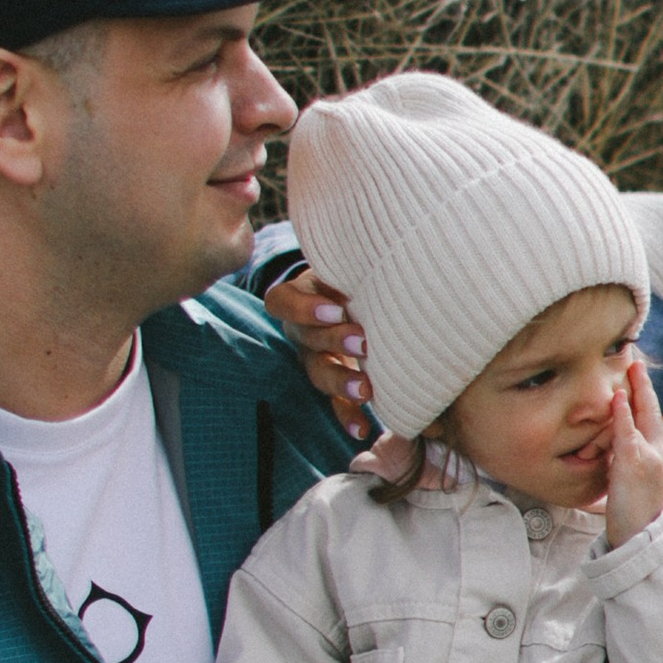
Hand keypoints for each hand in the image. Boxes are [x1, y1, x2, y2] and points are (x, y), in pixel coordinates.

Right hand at [263, 265, 371, 439]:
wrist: (367, 294)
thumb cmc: (356, 274)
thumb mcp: (347, 261)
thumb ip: (355, 253)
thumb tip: (378, 233)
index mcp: (301, 296)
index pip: (283, 302)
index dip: (305, 309)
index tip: (334, 309)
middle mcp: (305, 330)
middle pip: (307, 340)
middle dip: (333, 342)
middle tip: (361, 343)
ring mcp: (317, 359)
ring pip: (319, 373)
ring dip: (341, 382)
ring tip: (365, 390)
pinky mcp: (335, 383)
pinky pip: (336, 403)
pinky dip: (348, 417)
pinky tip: (361, 429)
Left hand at [603, 356, 662, 548]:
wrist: (647, 545)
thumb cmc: (650, 530)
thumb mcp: (660, 504)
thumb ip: (660, 490)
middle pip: (657, 411)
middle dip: (648, 385)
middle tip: (639, 362)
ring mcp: (650, 457)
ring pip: (644, 415)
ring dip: (636, 388)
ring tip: (630, 366)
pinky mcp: (633, 463)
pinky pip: (625, 431)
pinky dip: (621, 412)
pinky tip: (616, 396)